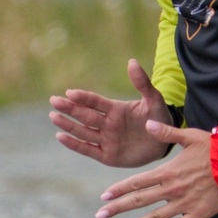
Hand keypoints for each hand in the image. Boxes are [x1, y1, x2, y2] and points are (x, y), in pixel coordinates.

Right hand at [50, 59, 174, 168]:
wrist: (163, 143)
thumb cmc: (158, 118)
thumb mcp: (154, 99)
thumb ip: (142, 83)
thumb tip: (131, 61)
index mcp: (115, 110)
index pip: (96, 102)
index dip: (84, 98)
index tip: (70, 93)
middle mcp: (107, 124)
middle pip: (85, 115)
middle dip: (69, 108)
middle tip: (54, 100)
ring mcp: (105, 139)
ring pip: (82, 131)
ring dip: (68, 124)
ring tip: (53, 116)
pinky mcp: (106, 155)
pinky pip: (87, 149)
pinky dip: (74, 144)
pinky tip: (60, 136)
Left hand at [95, 119, 217, 217]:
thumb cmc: (217, 149)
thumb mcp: (191, 136)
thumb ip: (167, 132)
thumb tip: (147, 123)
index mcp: (168, 171)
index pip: (137, 182)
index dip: (119, 189)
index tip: (103, 196)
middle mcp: (172, 189)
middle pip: (139, 200)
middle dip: (117, 208)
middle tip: (99, 215)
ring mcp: (183, 204)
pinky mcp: (197, 215)